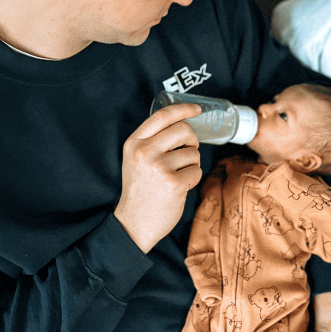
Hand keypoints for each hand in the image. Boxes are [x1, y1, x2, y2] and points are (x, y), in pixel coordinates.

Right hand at [114, 103, 202, 252]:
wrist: (134, 223)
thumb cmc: (140, 189)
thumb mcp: (135, 159)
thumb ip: (152, 140)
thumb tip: (182, 124)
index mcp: (134, 143)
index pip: (163, 116)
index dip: (183, 109)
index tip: (197, 109)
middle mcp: (145, 152)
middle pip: (184, 130)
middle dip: (192, 140)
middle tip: (187, 152)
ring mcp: (159, 167)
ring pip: (193, 152)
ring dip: (192, 164)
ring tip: (177, 175)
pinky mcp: (174, 183)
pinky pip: (197, 171)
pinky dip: (192, 178)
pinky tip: (180, 187)